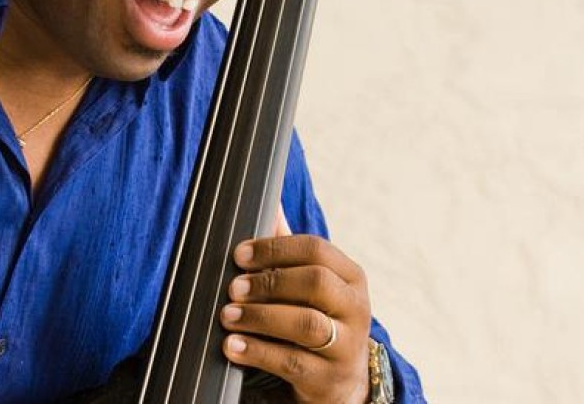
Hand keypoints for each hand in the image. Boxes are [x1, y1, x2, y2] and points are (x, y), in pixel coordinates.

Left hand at [219, 215, 371, 403]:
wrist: (341, 380)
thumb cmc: (318, 317)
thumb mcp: (311, 284)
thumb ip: (288, 248)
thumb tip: (268, 202)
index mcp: (351, 277)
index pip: (317, 249)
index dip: (274, 249)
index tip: (239, 255)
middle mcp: (356, 308)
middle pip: (315, 282)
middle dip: (268, 282)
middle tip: (233, 288)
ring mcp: (347, 346)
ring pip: (305, 324)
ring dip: (260, 317)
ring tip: (228, 315)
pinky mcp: (329, 379)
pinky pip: (292, 362)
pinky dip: (257, 351)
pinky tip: (232, 346)